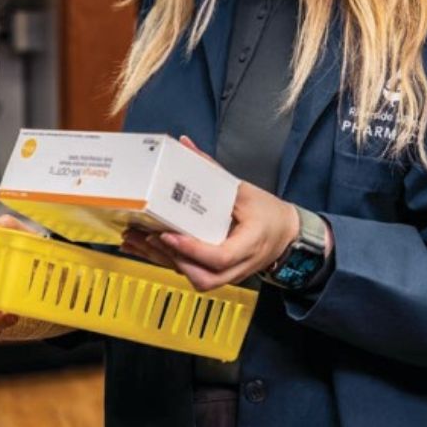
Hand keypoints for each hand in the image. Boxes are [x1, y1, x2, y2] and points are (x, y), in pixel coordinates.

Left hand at [121, 136, 301, 291]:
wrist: (287, 235)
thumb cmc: (268, 212)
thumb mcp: (244, 189)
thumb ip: (212, 169)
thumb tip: (185, 145)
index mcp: (250, 243)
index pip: (219, 256)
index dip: (191, 249)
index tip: (168, 234)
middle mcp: (240, 265)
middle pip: (204, 277)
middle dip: (172, 259)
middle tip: (147, 237)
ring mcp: (231, 274)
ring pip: (197, 281)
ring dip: (166, 263)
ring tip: (138, 243)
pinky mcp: (221, 275)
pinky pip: (195, 276)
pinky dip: (170, 264)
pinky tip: (147, 251)